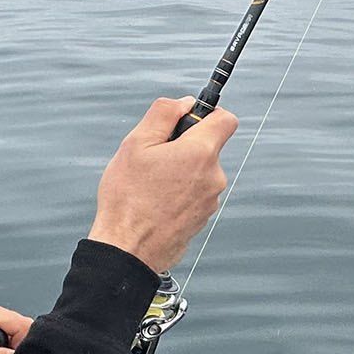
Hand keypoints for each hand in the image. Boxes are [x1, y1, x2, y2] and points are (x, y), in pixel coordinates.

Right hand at [87, 96, 239, 273]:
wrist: (128, 250)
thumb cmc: (127, 197)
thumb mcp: (136, 144)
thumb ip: (163, 114)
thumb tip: (185, 103)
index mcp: (200, 153)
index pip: (226, 119)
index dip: (210, 112)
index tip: (189, 118)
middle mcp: (214, 176)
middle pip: (207, 146)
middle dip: (184, 145)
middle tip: (153, 157)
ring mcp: (210, 201)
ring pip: (200, 172)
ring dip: (180, 171)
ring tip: (150, 185)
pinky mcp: (203, 219)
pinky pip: (195, 194)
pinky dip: (179, 192)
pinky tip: (155, 202)